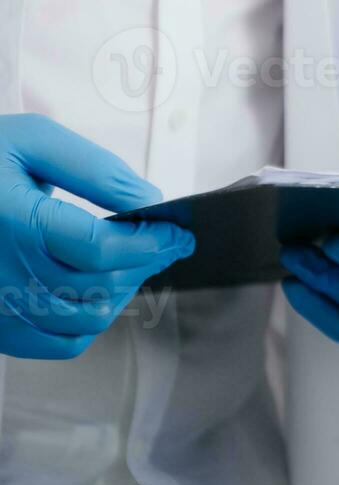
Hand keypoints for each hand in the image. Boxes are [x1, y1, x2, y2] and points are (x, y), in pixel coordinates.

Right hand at [0, 114, 194, 359]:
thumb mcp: (30, 140)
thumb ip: (94, 169)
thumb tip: (147, 202)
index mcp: (16, 223)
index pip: (104, 250)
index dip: (152, 243)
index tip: (177, 231)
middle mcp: (4, 271)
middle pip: (101, 287)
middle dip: (145, 264)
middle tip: (163, 244)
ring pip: (86, 320)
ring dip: (122, 293)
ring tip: (132, 265)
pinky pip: (58, 343)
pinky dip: (90, 325)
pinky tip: (96, 294)